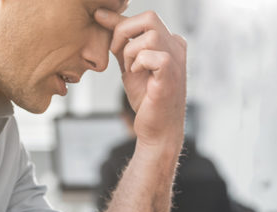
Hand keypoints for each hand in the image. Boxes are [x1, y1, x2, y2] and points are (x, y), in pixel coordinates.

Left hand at [95, 8, 186, 151]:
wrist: (157, 130)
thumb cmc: (146, 100)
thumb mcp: (129, 64)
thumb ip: (120, 41)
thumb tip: (102, 16)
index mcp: (169, 42)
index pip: (144, 19)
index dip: (120, 22)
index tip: (99, 19)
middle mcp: (177, 47)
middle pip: (150, 17)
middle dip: (124, 30)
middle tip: (114, 51)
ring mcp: (177, 60)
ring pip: (150, 36)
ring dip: (131, 52)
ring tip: (130, 70)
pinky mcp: (171, 75)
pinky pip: (152, 55)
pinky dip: (138, 63)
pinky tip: (137, 76)